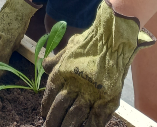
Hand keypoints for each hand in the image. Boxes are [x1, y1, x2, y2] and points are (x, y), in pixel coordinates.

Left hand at [41, 0, 154, 126]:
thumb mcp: (68, 47)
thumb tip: (44, 65)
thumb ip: (56, 59)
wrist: (113, 39)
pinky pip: (97, 118)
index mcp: (62, 72)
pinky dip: (90, 126)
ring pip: (75, 115)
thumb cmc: (90, 41)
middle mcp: (75, 84)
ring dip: (68, 126)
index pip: (50, 93)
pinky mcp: (108, 98)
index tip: (43, 114)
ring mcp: (92, 92)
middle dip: (53, 120)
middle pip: (60, 107)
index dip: (45, 105)